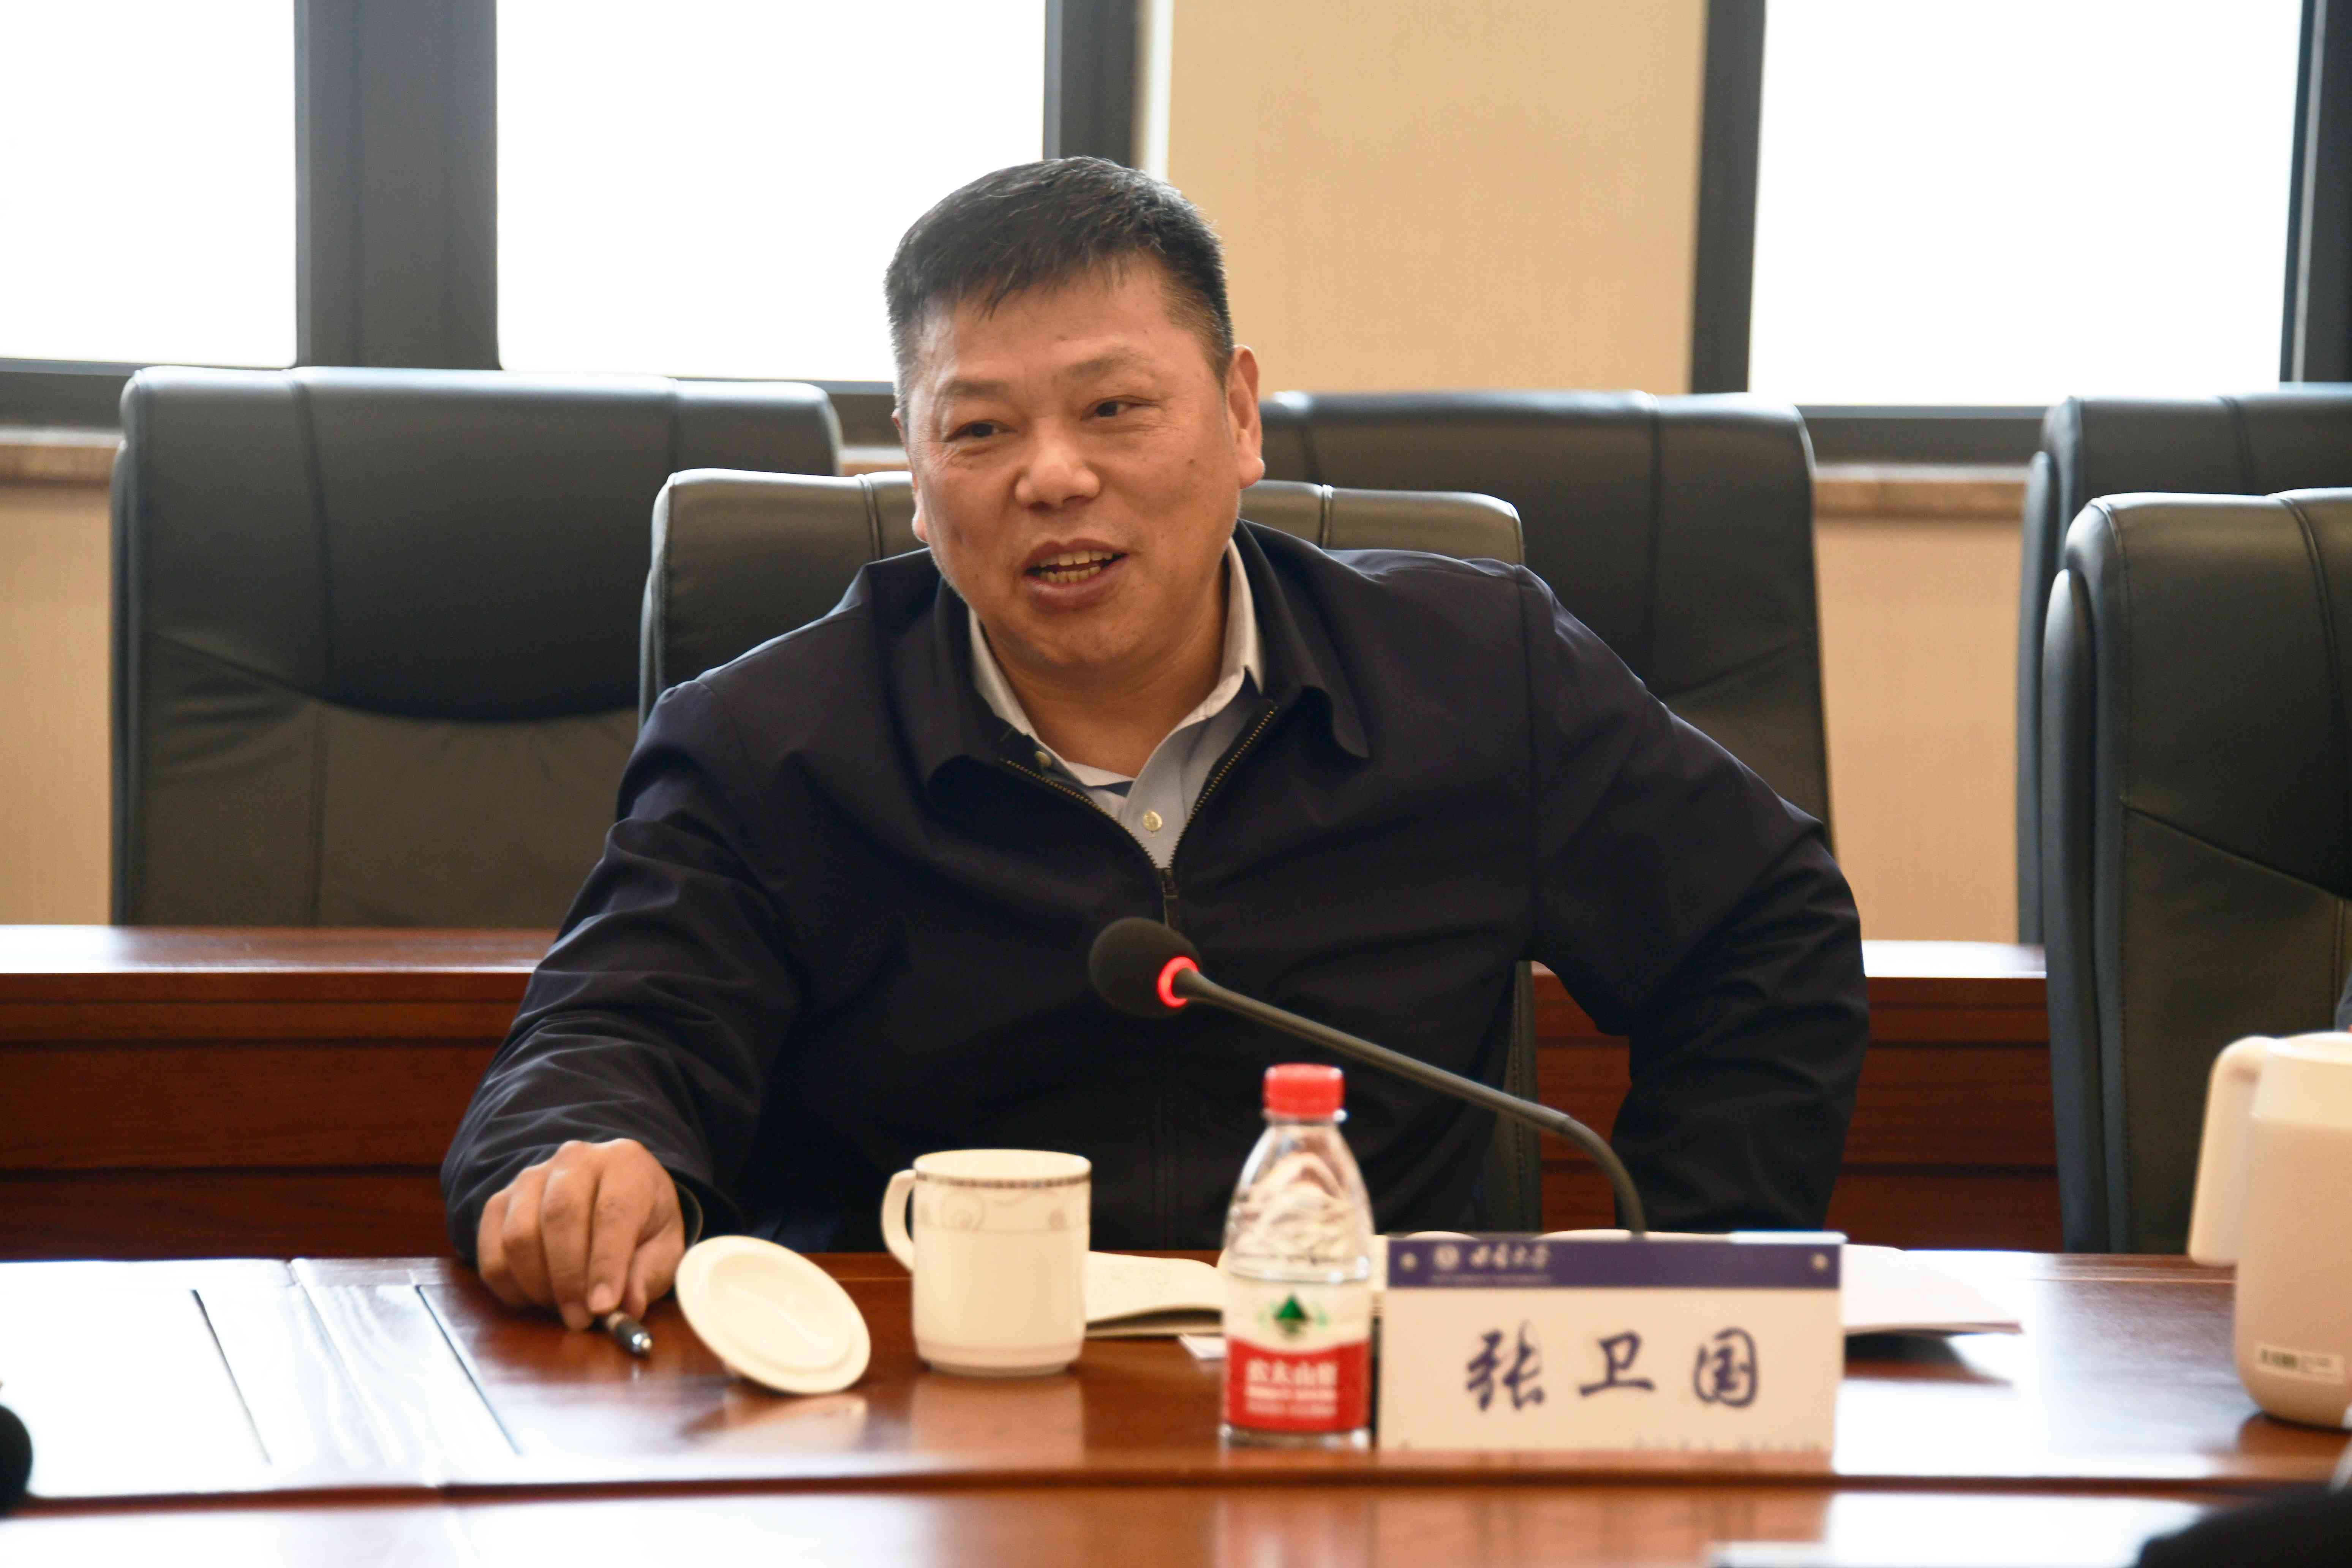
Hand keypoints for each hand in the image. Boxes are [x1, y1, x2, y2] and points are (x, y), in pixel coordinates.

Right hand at [476, 1138, 685, 1329]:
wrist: (609, 1194)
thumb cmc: (642, 1222)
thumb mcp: (664, 1246)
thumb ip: (649, 1273)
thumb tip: (627, 1307)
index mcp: (625, 1163)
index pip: (612, 1211)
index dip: (606, 1264)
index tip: (603, 1307)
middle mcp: (574, 1160)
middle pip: (559, 1217)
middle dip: (568, 1279)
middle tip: (579, 1319)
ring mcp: (531, 1177)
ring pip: (519, 1234)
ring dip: (537, 1283)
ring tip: (562, 1308)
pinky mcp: (500, 1201)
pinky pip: (491, 1249)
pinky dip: (509, 1284)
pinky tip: (535, 1298)